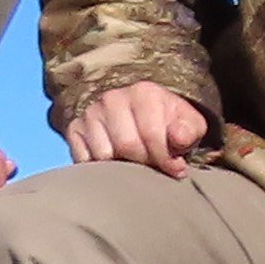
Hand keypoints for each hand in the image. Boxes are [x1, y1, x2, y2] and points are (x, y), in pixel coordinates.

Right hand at [65, 81, 212, 176]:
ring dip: (122, 167)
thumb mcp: (189, 125)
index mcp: (144, 93)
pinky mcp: (74, 129)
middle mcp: (112, 99)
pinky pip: (84, 160)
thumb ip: (189, 131)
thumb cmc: (168, 123)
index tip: (176, 170)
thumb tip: (178, 138)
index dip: (165, 158)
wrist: (140, 115)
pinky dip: (100, 169)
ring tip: (136, 163)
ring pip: (104, 155)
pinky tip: (116, 163)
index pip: (151, 134)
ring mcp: (91, 113)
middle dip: (145, 164)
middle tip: (154, 167)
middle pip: (126, 146)